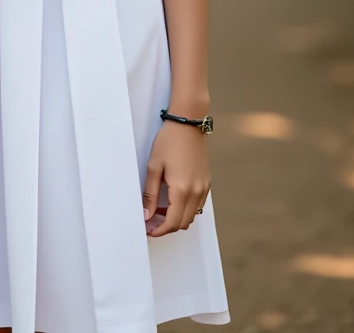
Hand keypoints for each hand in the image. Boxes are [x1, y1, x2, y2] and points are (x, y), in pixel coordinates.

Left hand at [142, 119, 209, 236]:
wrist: (188, 123)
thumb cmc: (169, 141)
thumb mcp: (154, 166)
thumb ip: (150, 194)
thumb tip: (146, 215)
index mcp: (182, 190)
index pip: (172, 223)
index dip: (159, 231)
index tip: (148, 230)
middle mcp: (196, 192)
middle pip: (183, 223)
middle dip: (167, 227)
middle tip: (151, 221)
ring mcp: (204, 188)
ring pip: (192, 216)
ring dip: (177, 218)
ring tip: (160, 210)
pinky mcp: (207, 182)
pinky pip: (198, 205)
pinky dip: (186, 209)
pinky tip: (173, 199)